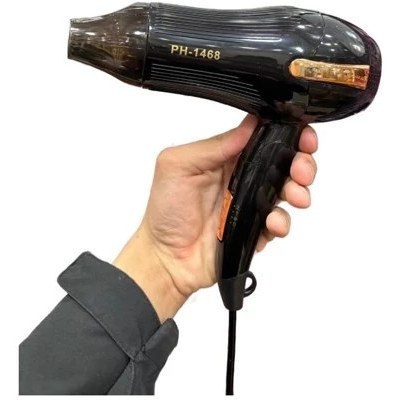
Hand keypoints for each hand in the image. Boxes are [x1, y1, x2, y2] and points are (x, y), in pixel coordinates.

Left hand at [114, 115, 317, 320]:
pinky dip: (283, 222)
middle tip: (301, 170)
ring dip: (299, 191)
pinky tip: (272, 223)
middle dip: (301, 163)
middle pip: (284, 163)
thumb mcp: (178, 166)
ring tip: (294, 196)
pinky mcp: (255, 229)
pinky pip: (280, 222)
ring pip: (288, 191)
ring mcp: (250, 205)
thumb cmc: (165, 212)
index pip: (263, 138)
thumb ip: (213, 146)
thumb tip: (249, 125)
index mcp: (225, 159)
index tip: (302, 137)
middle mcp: (242, 179)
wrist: (166, 258)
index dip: (287, 134)